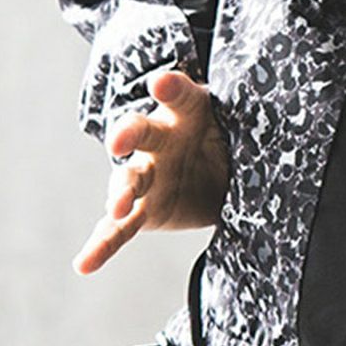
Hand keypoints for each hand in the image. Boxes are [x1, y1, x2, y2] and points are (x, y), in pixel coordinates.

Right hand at [71, 69, 230, 275]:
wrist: (224, 177)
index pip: (179, 95)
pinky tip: (84, 263)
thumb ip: (240, 114)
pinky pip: (120, 230)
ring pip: (128, 180)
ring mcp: (147, 176)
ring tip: (118, 206)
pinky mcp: (143, 211)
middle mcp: (158, 141)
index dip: (171, 88)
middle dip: (128, 134)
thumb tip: (262, 94)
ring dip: (121, 192)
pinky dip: (102, 246)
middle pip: (139, 132)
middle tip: (119, 140)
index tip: (162, 82)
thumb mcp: (236, 122)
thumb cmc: (227, 138)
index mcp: (184, 111)